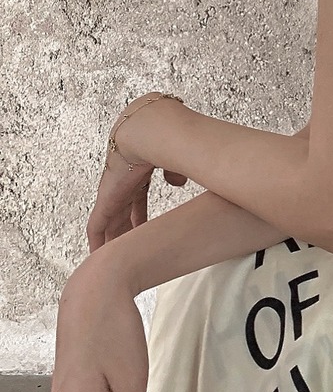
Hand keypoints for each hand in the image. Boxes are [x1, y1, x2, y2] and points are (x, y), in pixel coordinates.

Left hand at [87, 93, 188, 252]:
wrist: (151, 131)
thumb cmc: (167, 138)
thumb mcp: (175, 160)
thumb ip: (175, 171)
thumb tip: (177, 182)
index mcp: (138, 171)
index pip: (136, 198)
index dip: (140, 215)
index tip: (145, 230)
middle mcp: (123, 181)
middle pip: (122, 213)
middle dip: (127, 232)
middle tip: (131, 251)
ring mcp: (112, 191)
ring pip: (110, 222)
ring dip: (113, 240)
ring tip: (115, 259)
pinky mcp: (105, 199)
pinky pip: (96, 226)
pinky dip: (97, 242)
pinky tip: (96, 255)